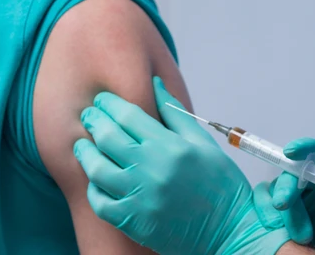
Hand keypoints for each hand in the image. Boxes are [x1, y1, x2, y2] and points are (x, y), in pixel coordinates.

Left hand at [73, 77, 290, 254]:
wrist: (231, 231)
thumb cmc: (220, 185)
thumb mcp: (202, 143)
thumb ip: (174, 113)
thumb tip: (154, 84)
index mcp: (170, 147)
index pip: (127, 116)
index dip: (109, 103)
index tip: (102, 99)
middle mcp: (152, 170)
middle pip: (107, 137)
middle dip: (92, 121)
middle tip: (88, 115)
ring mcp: (140, 197)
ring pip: (97, 169)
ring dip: (85, 153)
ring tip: (83, 145)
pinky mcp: (134, 221)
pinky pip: (100, 202)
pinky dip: (93, 188)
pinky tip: (95, 179)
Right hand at [252, 138, 314, 254]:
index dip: (306, 147)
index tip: (290, 151)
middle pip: (295, 171)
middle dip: (287, 188)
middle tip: (282, 205)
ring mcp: (303, 196)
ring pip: (279, 189)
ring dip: (285, 213)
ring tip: (302, 238)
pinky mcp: (288, 211)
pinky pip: (268, 205)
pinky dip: (270, 217)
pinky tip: (281, 233)